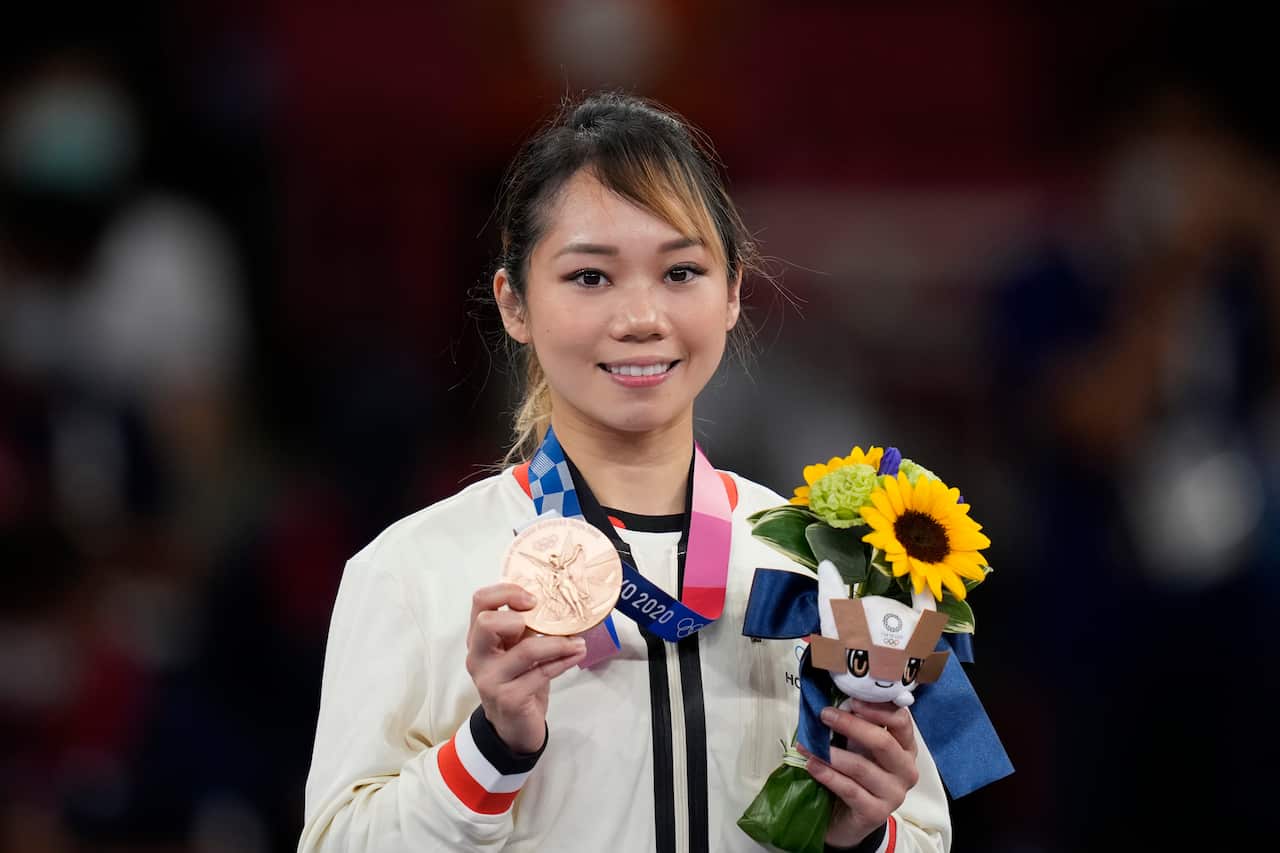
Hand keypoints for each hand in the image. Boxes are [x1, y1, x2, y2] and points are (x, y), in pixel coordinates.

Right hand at [465, 583, 585, 752]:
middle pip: (487, 622)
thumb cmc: (517, 681)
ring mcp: (491, 679)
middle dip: (519, 614)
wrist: (512, 727)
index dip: (506, 592)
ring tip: (577, 642)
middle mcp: (478, 656)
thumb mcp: (517, 649)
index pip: (480, 602)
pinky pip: (541, 673)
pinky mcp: (509, 698)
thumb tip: (559, 604)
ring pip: (525, 650)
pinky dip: (564, 661)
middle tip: (547, 618)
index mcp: (478, 637)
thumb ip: (526, 629)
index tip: (533, 599)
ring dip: (558, 643)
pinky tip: (577, 654)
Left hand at [802, 699, 919, 848]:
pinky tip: (812, 765)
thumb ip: (854, 727)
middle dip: (851, 725)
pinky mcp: (876, 813)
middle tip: (825, 715)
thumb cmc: (853, 775)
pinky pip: (850, 790)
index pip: (901, 721)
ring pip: (862, 767)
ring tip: (808, 744)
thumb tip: (834, 701)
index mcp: (905, 748)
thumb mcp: (856, 747)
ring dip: (831, 753)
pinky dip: (827, 775)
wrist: (846, 819)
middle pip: (883, 742)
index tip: (852, 700)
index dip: (878, 709)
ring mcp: (894, 794)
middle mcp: (906, 770)